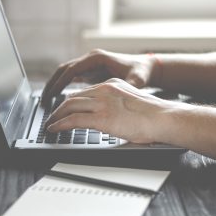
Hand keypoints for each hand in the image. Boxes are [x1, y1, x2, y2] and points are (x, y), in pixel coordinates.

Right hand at [42, 49, 159, 102]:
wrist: (147, 67)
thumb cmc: (141, 72)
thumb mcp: (136, 80)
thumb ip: (127, 86)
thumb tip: (121, 96)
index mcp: (98, 57)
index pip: (72, 69)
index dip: (60, 82)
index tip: (51, 94)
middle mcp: (92, 59)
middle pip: (65, 69)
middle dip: (53, 83)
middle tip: (43, 100)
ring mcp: (91, 64)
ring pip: (67, 73)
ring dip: (57, 85)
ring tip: (48, 101)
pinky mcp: (93, 71)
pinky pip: (74, 78)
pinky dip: (66, 87)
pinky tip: (61, 100)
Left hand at [45, 78, 171, 143]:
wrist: (163, 118)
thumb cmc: (155, 115)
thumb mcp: (134, 103)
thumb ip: (120, 105)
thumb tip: (116, 117)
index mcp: (114, 85)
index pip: (87, 91)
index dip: (74, 100)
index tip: (69, 107)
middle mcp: (105, 90)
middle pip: (74, 96)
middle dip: (61, 107)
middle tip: (55, 116)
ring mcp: (102, 103)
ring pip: (69, 106)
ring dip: (57, 116)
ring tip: (51, 124)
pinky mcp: (101, 118)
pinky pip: (72, 120)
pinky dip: (60, 124)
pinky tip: (55, 129)